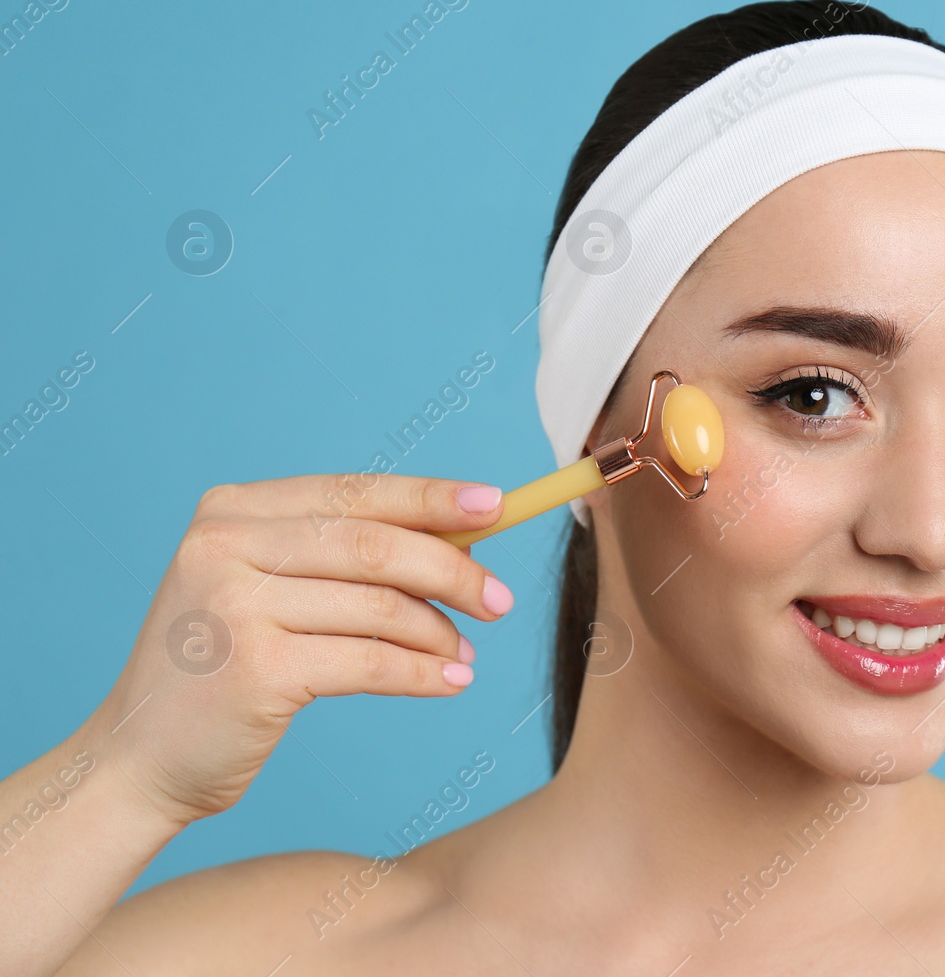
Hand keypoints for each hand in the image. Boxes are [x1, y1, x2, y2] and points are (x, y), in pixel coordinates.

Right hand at [85, 474, 511, 827]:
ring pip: (381, 605)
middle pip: (376, 544)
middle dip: (453, 570)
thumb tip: (461, 538)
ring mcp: (235, 606)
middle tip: (499, 600)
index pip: (355, 492)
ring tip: (464, 653)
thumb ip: (341, 557)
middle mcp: (224, 545)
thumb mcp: (264, 591)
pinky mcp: (255, 669)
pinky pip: (371, 661)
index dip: (431, 497)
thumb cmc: (224, 670)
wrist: (138, 759)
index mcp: (232, 511)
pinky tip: (450, 682)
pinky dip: (423, 671)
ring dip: (439, 631)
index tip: (498, 505)